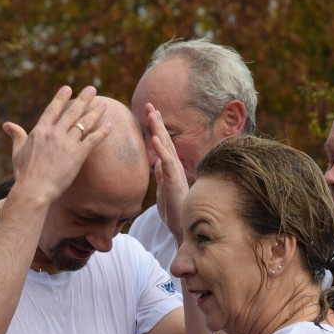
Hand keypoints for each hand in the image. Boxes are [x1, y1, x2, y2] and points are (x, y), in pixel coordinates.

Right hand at [2, 85, 110, 205]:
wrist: (34, 190)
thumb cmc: (24, 174)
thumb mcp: (18, 151)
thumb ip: (17, 135)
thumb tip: (7, 125)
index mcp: (40, 130)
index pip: (53, 109)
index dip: (61, 98)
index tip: (68, 88)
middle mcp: (55, 133)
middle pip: (72, 112)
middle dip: (83, 99)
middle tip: (92, 89)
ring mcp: (67, 143)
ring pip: (84, 123)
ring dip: (95, 112)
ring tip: (103, 104)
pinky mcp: (78, 155)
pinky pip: (93, 139)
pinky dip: (102, 132)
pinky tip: (110, 125)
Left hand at [145, 103, 188, 241]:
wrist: (184, 230)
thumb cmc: (175, 212)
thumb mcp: (164, 190)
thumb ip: (162, 176)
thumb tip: (157, 164)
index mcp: (170, 168)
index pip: (163, 144)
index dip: (156, 127)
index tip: (150, 112)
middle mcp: (175, 167)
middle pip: (165, 140)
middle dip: (157, 122)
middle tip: (149, 104)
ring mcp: (176, 173)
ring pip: (166, 147)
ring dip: (158, 129)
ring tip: (151, 114)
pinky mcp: (175, 181)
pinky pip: (167, 163)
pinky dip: (160, 150)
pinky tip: (154, 138)